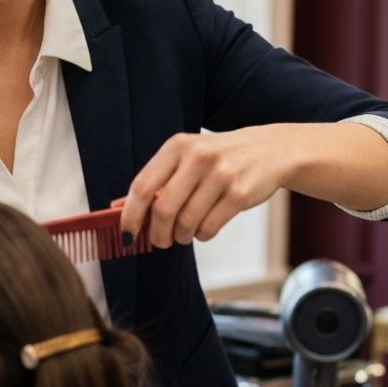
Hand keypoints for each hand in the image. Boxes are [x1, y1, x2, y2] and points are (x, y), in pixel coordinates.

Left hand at [119, 128, 289, 247]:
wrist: (270, 150)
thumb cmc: (220, 157)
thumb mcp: (186, 157)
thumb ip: (155, 181)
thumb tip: (117, 208)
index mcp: (178, 146)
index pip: (143, 186)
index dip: (130, 214)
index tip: (126, 232)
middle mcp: (198, 157)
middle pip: (163, 209)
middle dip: (157, 234)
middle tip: (160, 240)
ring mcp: (221, 175)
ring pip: (186, 223)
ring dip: (181, 237)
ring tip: (184, 233)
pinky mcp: (240, 193)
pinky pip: (209, 228)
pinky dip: (202, 235)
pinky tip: (205, 226)